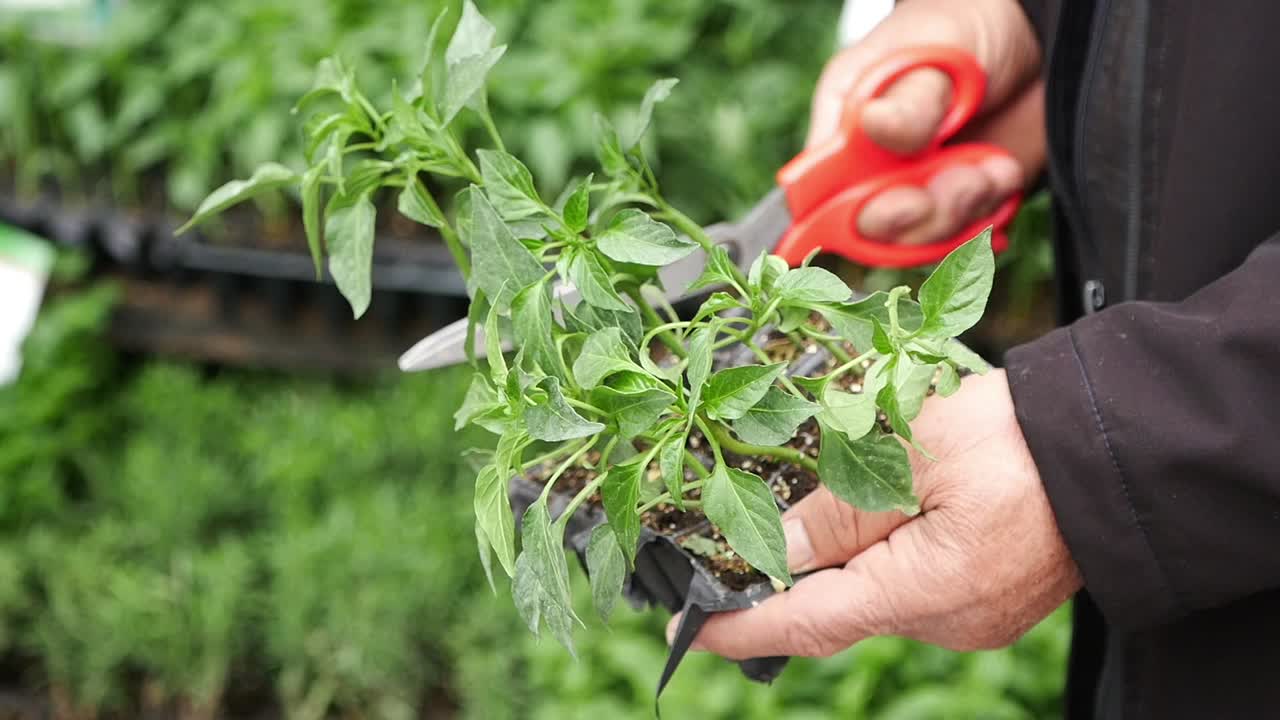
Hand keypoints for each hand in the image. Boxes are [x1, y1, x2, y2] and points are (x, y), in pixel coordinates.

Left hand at [666, 370, 1081, 658]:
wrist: (1116, 441)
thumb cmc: (1019, 435)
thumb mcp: (911, 451)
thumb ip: (836, 506)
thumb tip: (772, 549)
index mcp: (926, 589)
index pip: (809, 621)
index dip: (743, 626)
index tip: (692, 627)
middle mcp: (948, 620)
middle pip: (839, 609)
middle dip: (786, 581)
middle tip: (736, 549)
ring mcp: (971, 615)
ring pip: (876, 594)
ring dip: (839, 560)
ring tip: (816, 507)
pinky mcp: (986, 598)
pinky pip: (912, 586)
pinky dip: (880, 558)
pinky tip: (877, 515)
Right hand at [813, 0, 1045, 245]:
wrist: (1035, 39)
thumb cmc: (966, 26)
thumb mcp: (936, 49)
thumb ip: (909, 98)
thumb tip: (873, 124)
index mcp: (845, 125)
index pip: (817, 188)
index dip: (841, 211)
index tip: (890, 204)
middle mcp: (872, 166)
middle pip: (870, 226)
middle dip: (916, 216)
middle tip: (960, 182)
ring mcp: (916, 189)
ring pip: (920, 238)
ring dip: (961, 211)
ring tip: (993, 168)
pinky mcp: (960, 206)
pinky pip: (964, 239)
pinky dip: (989, 215)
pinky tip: (1003, 173)